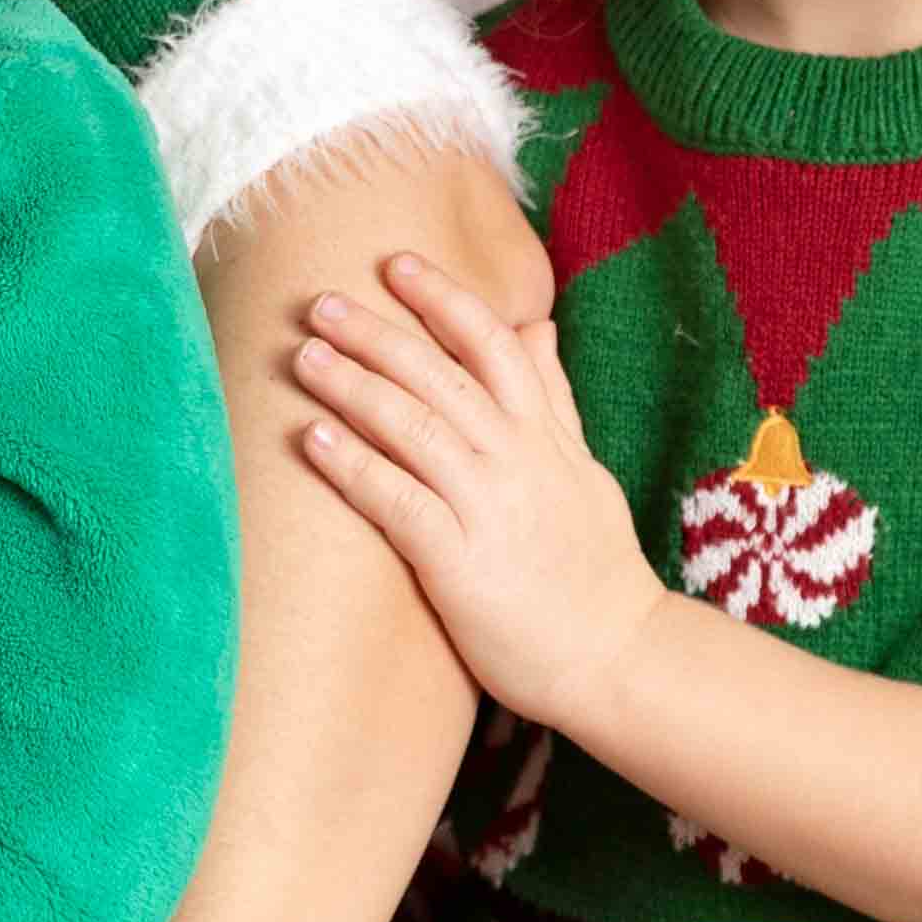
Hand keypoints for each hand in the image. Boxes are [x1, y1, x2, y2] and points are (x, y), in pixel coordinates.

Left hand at [285, 252, 669, 731]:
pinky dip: (355, 465)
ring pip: (413, 428)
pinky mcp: (460, 563)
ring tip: (303, 356)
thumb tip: (535, 326)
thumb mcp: (584, 470)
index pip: (495, 344)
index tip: (396, 263)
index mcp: (545, 437)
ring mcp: (489, 509)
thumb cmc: (595, 568)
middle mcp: (518, 461)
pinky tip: (313, 437)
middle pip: (440, 376)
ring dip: (354, 386)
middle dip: (378, 333)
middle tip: (321, 301)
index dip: (443, 299)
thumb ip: (553, 399)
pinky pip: (398, 501)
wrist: (617, 659)